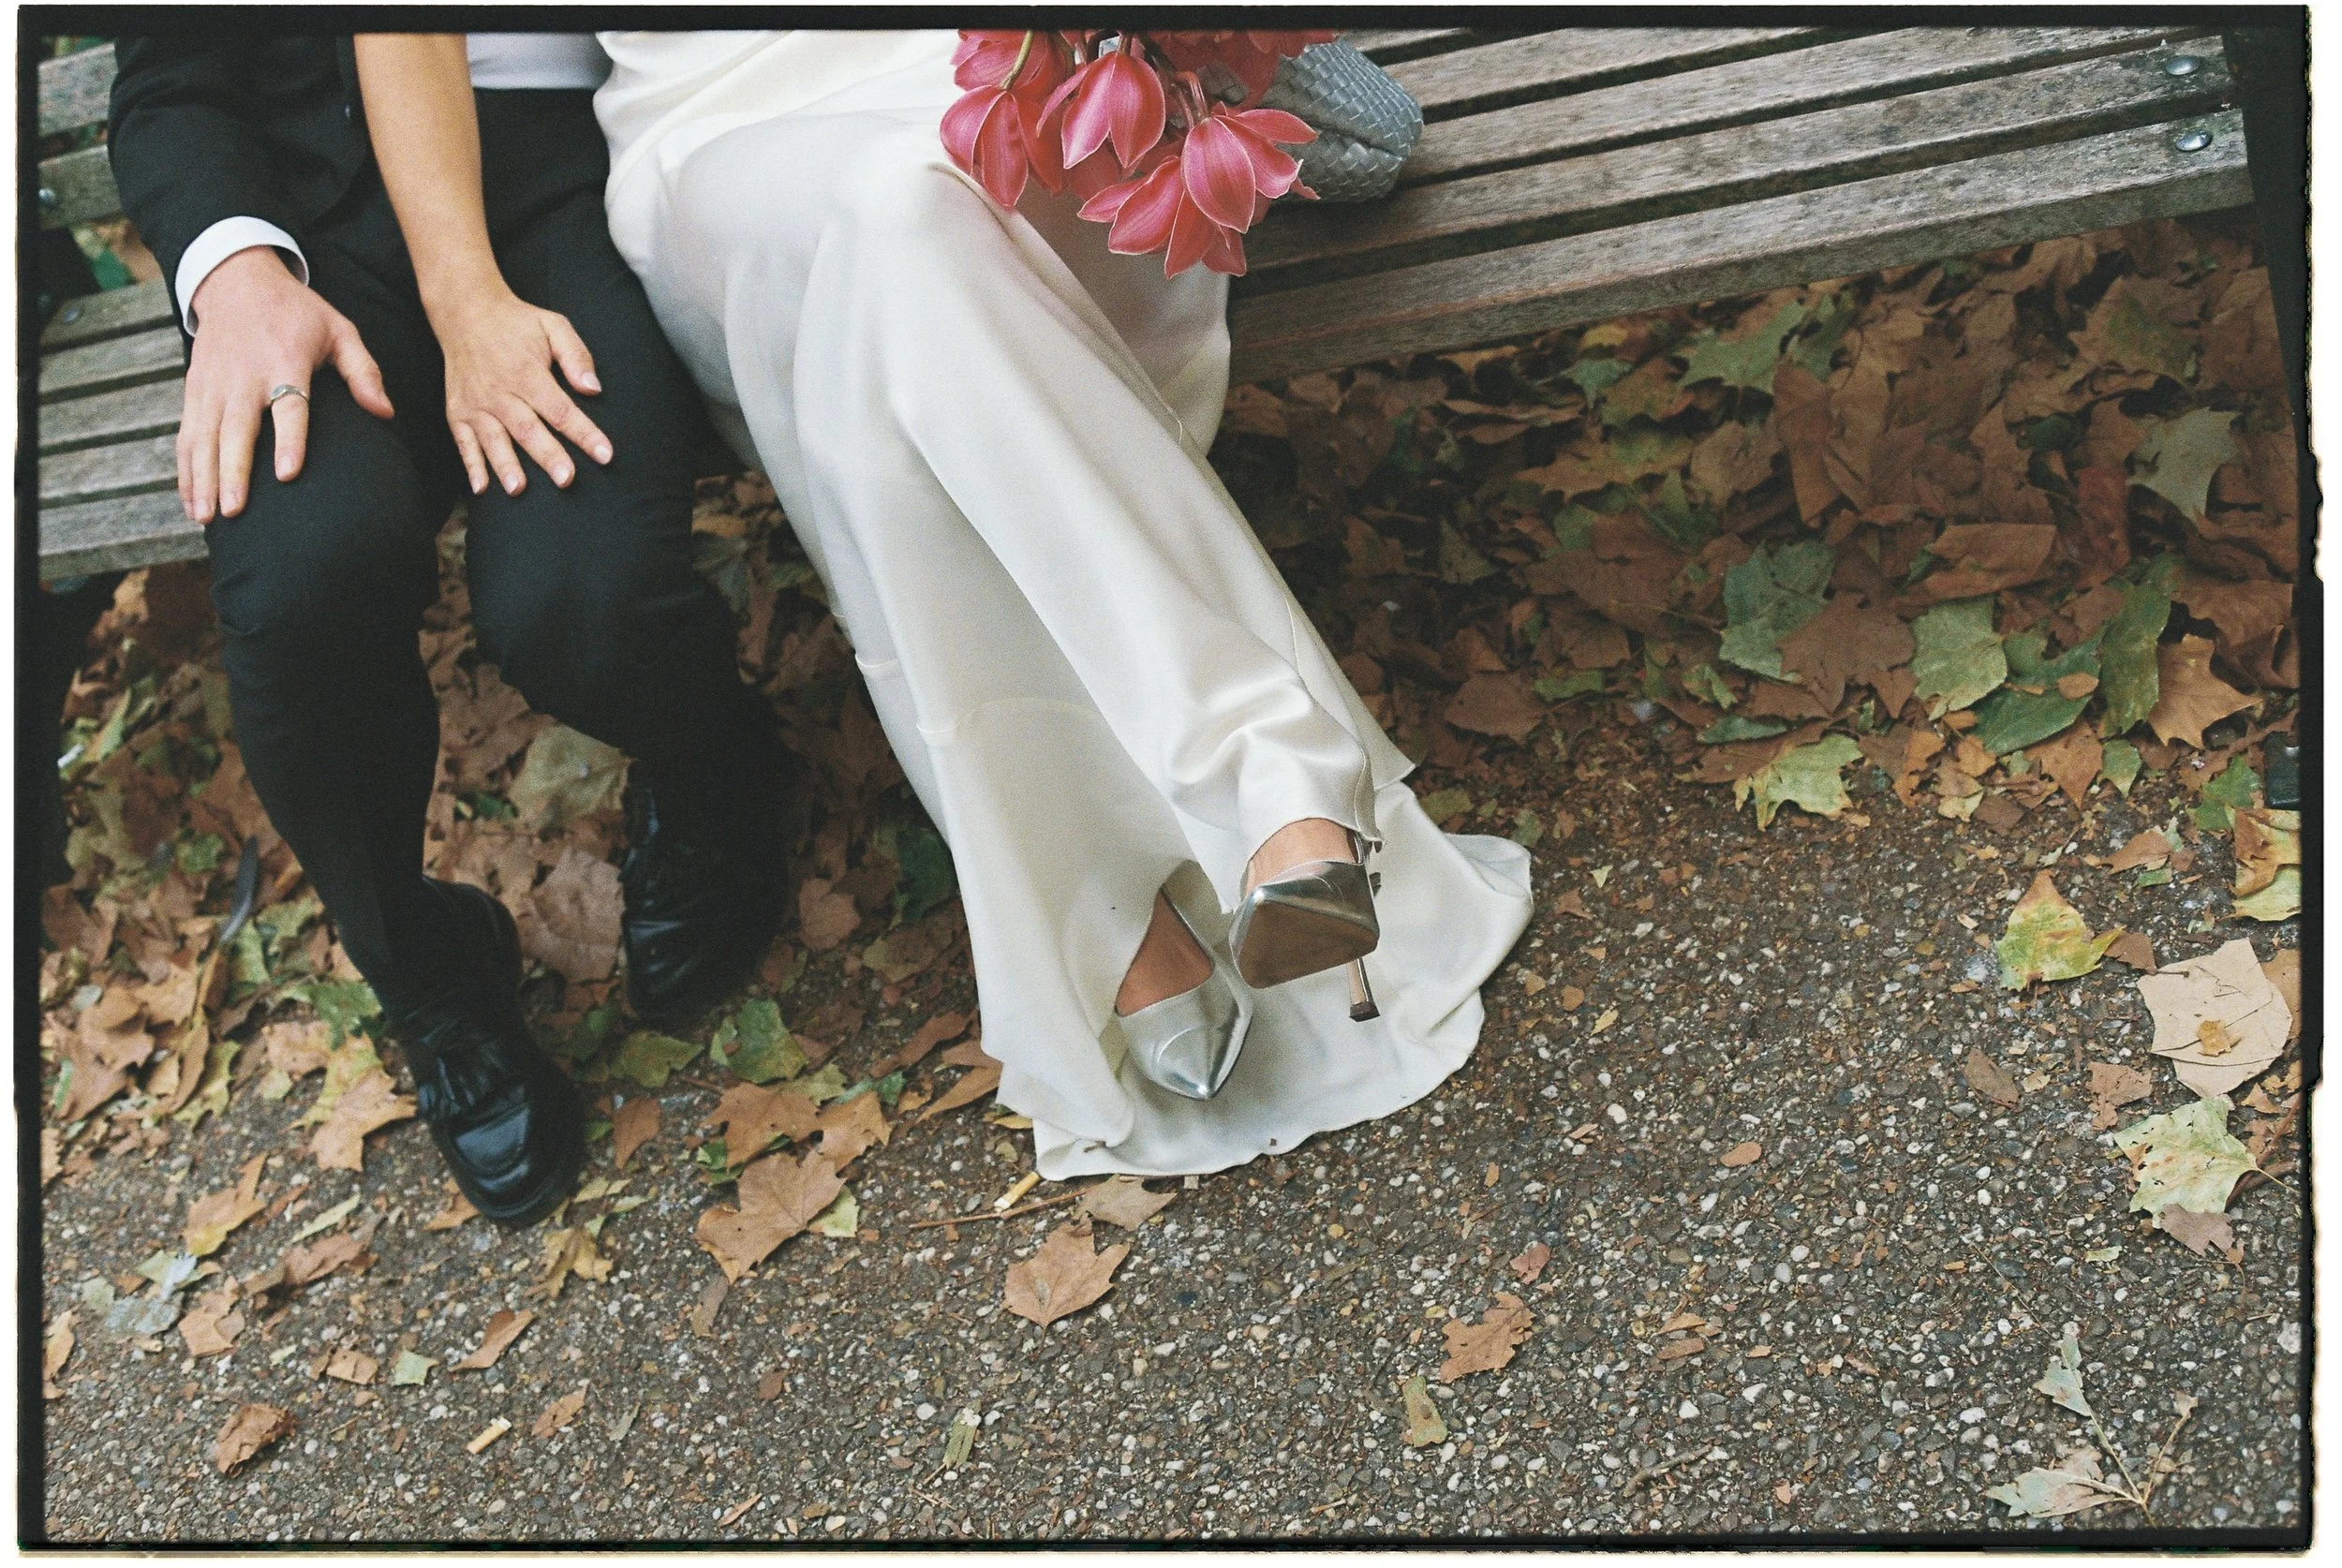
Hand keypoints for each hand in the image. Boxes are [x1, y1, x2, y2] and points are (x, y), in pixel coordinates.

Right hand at [180, 246, 393, 522]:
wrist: (237, 279)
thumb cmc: (299, 312)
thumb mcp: (340, 330)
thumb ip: (363, 371)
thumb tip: (386, 413)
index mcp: (284, 361)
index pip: (288, 406)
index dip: (288, 441)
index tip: (286, 474)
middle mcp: (245, 376)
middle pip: (237, 429)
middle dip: (233, 471)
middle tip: (235, 511)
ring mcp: (214, 384)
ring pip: (204, 437)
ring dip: (203, 478)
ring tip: (208, 518)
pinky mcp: (194, 390)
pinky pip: (187, 435)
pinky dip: (185, 470)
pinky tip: (192, 502)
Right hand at [434, 289, 611, 495]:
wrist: (466, 313)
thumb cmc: (517, 323)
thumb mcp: (553, 325)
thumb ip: (576, 355)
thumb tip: (593, 388)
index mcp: (527, 373)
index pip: (560, 409)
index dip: (584, 433)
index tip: (605, 454)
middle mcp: (500, 391)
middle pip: (528, 429)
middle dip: (548, 455)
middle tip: (566, 480)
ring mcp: (476, 403)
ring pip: (493, 438)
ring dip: (505, 465)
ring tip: (518, 489)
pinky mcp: (456, 411)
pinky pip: (463, 442)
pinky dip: (471, 465)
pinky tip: (481, 488)